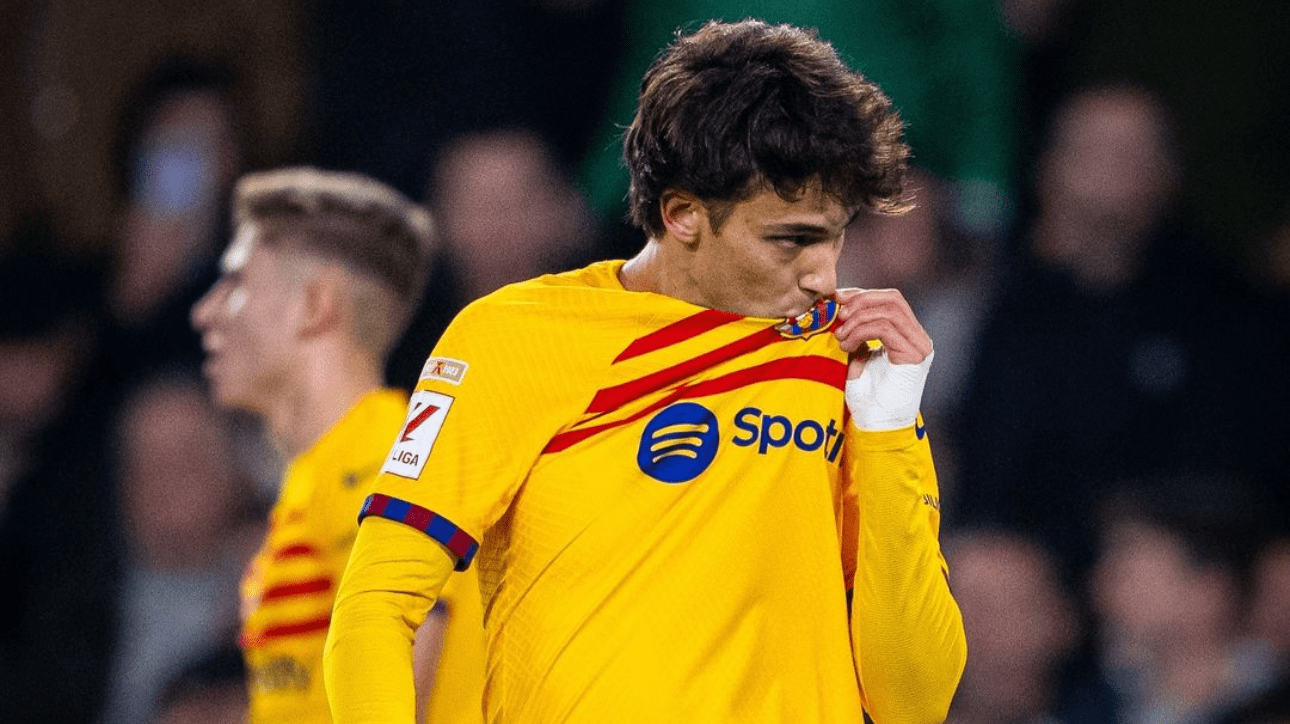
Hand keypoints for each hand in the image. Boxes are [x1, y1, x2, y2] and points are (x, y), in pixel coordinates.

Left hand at [833, 288, 933, 430]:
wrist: (874, 425)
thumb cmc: (864, 395)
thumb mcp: (857, 354)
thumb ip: (855, 329)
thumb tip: (839, 303)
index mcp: (907, 335)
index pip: (890, 300)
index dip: (862, 295)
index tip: (836, 299)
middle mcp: (918, 338)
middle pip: (893, 299)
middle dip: (860, 301)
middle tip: (838, 316)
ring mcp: (919, 346)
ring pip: (889, 311)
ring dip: (857, 319)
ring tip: (840, 337)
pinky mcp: (914, 355)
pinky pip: (885, 328)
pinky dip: (860, 331)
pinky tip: (847, 346)